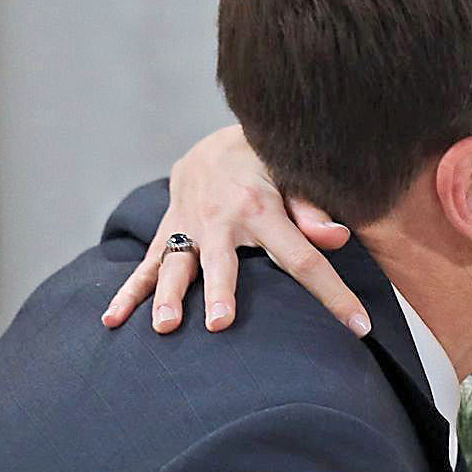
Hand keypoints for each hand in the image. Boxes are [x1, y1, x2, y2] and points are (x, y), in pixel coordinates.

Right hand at [100, 124, 365, 335]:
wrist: (216, 144)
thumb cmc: (270, 168)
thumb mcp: (296, 178)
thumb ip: (313, 210)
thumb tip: (336, 240)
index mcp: (261, 207)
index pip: (304, 258)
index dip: (333, 294)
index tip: (359, 327)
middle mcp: (219, 219)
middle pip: (223, 263)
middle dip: (221, 292)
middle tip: (220, 323)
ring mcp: (188, 227)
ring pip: (176, 266)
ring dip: (169, 297)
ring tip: (165, 327)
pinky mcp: (168, 234)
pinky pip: (147, 266)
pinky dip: (127, 293)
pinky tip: (112, 320)